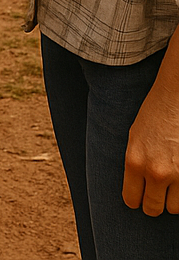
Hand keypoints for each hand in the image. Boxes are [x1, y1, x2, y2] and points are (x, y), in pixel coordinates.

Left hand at [124, 69, 178, 214]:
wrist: (175, 96)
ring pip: (174, 208)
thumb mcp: (135, 138)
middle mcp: (156, 171)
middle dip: (154, 203)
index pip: (132, 199)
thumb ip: (135, 166)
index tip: (140, 197)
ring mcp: (178, 173)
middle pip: (153, 208)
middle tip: (157, 194)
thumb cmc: (155, 113)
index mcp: (135, 161)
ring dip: (173, 199)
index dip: (136, 200)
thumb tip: (137, 191)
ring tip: (172, 183)